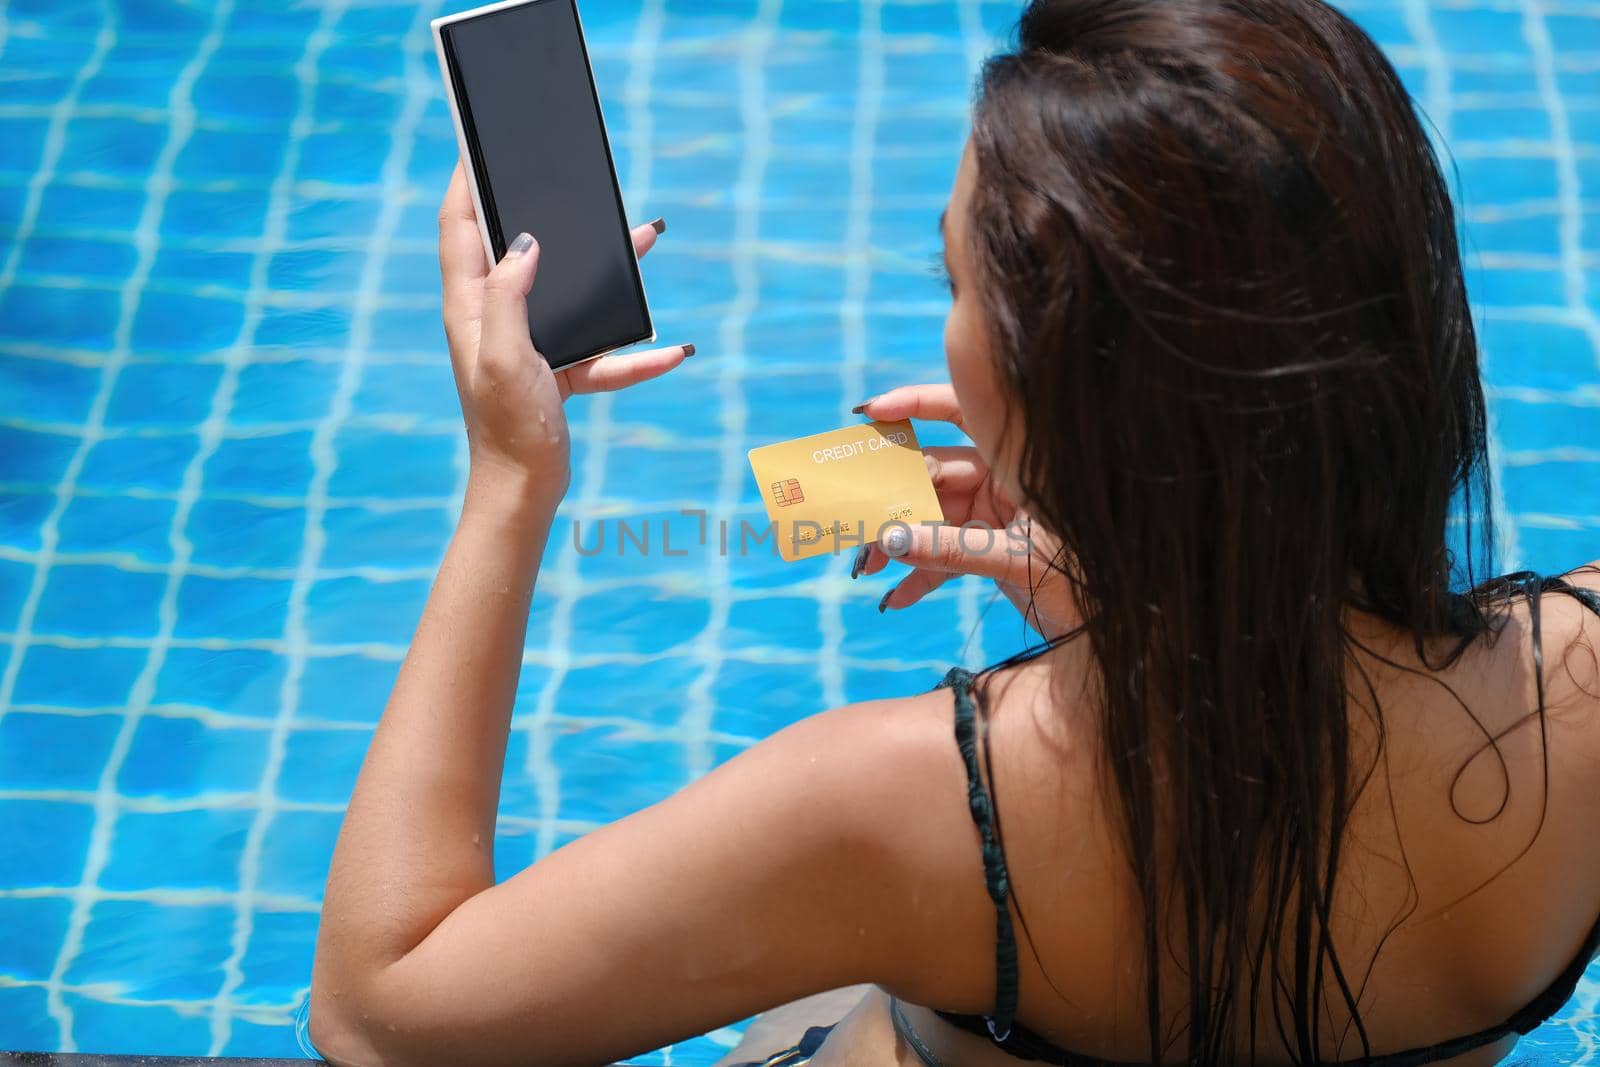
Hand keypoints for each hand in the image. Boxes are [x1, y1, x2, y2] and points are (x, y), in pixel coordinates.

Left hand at [438, 162, 692, 505]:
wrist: (524, 490)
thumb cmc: (506, 426)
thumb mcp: (503, 357)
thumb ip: (508, 295)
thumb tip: (524, 241)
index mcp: (471, 307)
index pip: (459, 228)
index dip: (465, 182)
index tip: (477, 142)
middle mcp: (496, 318)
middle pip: (520, 249)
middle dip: (550, 213)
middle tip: (570, 175)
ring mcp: (530, 344)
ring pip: (572, 294)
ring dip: (609, 273)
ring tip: (647, 238)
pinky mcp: (560, 371)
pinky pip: (603, 351)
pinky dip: (636, 354)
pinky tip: (672, 351)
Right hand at [852, 384, 1080, 638]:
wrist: (1122, 627)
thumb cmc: (1091, 583)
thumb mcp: (1018, 561)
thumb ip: (953, 551)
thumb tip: (890, 542)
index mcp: (1021, 462)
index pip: (963, 412)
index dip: (914, 406)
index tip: (868, 412)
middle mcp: (1006, 479)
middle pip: (933, 474)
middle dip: (890, 499)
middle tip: (851, 519)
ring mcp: (997, 514)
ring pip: (932, 517)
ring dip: (897, 543)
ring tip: (863, 569)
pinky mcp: (993, 548)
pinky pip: (947, 553)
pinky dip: (922, 575)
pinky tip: (894, 598)